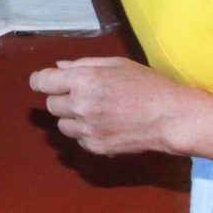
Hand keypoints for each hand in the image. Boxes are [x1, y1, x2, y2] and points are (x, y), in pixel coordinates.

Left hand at [30, 56, 204, 157]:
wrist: (170, 118)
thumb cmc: (147, 85)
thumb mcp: (116, 65)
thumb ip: (83, 65)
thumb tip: (58, 68)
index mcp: (84, 80)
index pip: (41, 82)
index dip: (42, 80)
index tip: (46, 81)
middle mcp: (80, 105)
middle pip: (51, 104)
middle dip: (62, 98)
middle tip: (84, 94)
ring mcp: (87, 129)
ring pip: (62, 125)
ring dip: (72, 117)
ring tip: (97, 111)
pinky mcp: (95, 147)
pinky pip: (78, 139)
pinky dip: (86, 132)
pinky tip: (106, 125)